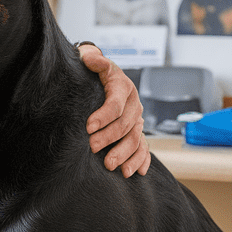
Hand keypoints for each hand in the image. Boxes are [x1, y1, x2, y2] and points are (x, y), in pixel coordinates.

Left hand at [77, 43, 149, 176]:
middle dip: (109, 138)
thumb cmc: (92, 70)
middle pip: (126, 125)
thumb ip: (92, 59)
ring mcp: (137, 119)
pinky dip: (141, 160)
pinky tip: (135, 172)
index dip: (103, 116)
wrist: (102, 77)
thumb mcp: (90, 58)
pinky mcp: (136, 131)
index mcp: (123, 87)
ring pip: (135, 139)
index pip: (116, 103)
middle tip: (92, 147)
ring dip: (124, 154)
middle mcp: (134, 104)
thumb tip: (92, 58)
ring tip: (110, 166)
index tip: (88, 127)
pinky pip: (143, 148)